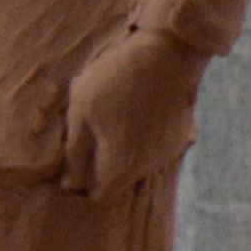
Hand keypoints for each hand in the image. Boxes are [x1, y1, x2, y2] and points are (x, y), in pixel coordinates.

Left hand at [60, 22, 208, 193]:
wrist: (169, 52)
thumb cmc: (116, 80)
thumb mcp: (81, 110)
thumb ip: (75, 151)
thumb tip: (71, 183)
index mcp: (120, 166)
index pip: (100, 198)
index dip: (84, 184)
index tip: (76, 161)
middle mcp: (147, 167)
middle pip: (119, 182)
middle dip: (103, 166)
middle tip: (91, 132)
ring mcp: (167, 151)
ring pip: (136, 164)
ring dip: (123, 150)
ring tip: (114, 115)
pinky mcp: (180, 134)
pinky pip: (152, 148)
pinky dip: (141, 137)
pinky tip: (136, 109)